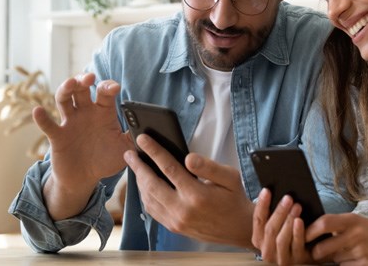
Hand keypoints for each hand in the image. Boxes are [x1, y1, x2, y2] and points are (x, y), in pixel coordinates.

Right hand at [38, 72, 133, 219]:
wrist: (85, 179)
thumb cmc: (106, 160)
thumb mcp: (125, 150)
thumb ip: (136, 139)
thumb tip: (150, 131)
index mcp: (103, 113)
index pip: (105, 93)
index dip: (108, 87)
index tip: (114, 88)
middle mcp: (86, 113)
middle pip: (82, 89)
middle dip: (84, 80)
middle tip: (89, 78)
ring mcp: (70, 122)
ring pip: (64, 99)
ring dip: (65, 89)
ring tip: (70, 84)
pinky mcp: (58, 136)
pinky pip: (48, 125)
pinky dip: (42, 117)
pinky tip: (38, 110)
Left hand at [124, 135, 254, 247]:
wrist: (238, 228)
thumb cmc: (234, 199)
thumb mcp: (230, 177)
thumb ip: (209, 166)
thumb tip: (189, 157)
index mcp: (197, 194)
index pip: (169, 168)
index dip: (154, 151)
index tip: (142, 139)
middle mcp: (183, 210)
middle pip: (151, 184)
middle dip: (138, 166)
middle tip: (129, 153)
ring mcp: (176, 221)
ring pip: (149, 198)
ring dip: (139, 181)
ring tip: (136, 166)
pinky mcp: (174, 227)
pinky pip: (152, 210)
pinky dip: (145, 196)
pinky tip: (145, 185)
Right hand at [252, 188, 312, 264]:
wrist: (305, 253)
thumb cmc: (289, 234)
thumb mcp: (278, 225)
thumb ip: (275, 214)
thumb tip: (277, 191)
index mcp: (258, 239)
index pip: (257, 219)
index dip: (262, 204)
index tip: (267, 190)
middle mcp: (266, 251)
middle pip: (270, 229)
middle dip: (279, 212)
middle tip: (288, 198)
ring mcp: (280, 258)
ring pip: (281, 239)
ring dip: (288, 221)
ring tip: (297, 206)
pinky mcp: (295, 262)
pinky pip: (296, 246)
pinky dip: (297, 232)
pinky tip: (300, 221)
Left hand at [308, 213, 367, 265]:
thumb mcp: (357, 221)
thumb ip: (337, 226)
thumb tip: (310, 234)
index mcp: (352, 220)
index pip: (323, 223)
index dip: (309, 231)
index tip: (302, 236)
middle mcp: (355, 235)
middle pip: (322, 249)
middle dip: (316, 254)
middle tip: (315, 253)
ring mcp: (361, 253)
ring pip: (334, 262)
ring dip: (334, 261)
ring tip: (345, 253)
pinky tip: (355, 260)